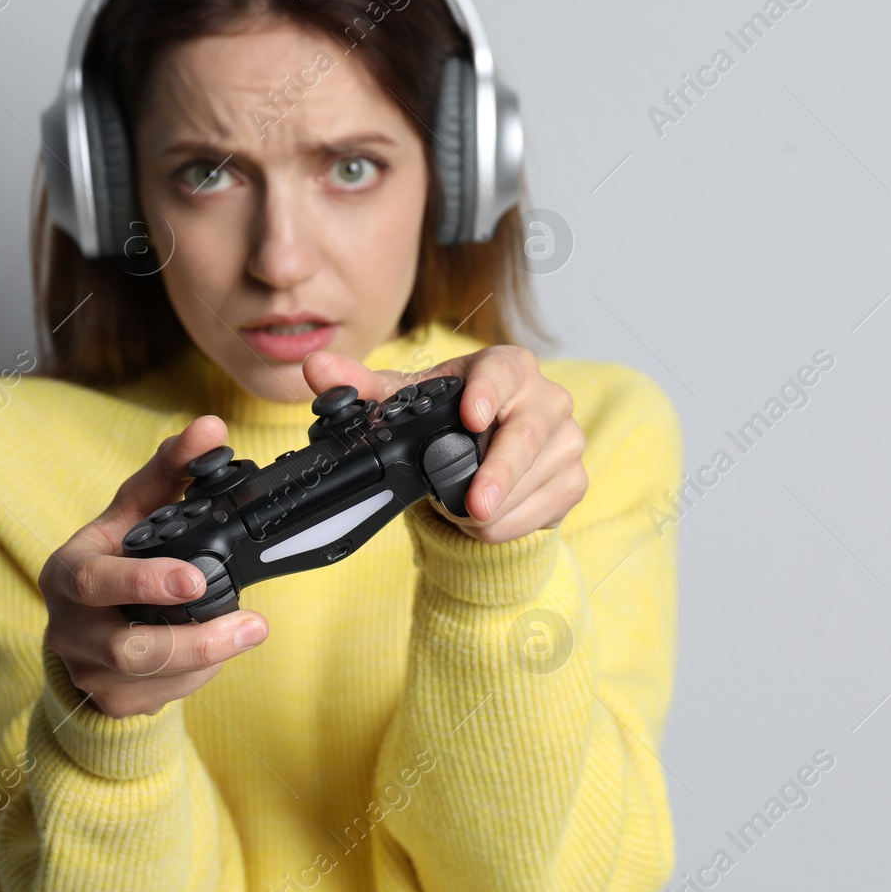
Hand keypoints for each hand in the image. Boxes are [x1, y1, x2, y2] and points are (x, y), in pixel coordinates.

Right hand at [38, 415, 268, 718]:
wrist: (83, 636)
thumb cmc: (112, 562)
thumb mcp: (131, 514)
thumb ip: (169, 471)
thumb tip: (210, 428)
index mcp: (68, 574)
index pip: (94, 580)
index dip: (143, 581)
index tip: (196, 577)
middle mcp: (71, 629)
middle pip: (128, 647)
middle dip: (191, 638)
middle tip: (250, 621)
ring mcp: (90, 672)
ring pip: (153, 678)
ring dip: (209, 656)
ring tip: (252, 630)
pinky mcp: (114, 702)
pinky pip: (163, 696)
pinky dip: (198, 674)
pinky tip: (219, 651)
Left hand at [301, 343, 585, 543]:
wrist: (482, 467)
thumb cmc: (446, 424)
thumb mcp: (404, 406)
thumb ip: (359, 387)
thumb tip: (316, 369)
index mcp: (506, 367)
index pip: (504, 372)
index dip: (489, 393)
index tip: (472, 418)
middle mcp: (546, 397)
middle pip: (529, 433)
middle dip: (500, 473)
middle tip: (473, 506)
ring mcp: (567, 439)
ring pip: (537, 479)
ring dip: (493, 509)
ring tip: (459, 511)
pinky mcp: (574, 479)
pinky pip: (545, 508)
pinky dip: (510, 525)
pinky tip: (486, 520)